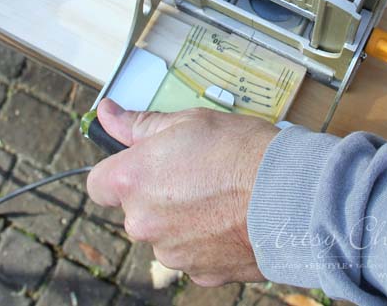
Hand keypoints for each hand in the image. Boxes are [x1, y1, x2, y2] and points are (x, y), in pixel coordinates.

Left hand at [87, 99, 278, 285]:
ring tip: (217, 193)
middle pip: (134, 208)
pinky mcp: (199, 273)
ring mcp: (171, 252)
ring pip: (164, 232)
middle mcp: (143, 222)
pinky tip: (229, 216)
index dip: (118, 171)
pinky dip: (204, 238)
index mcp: (133, 180)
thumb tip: (108, 115)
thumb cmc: (241, 152)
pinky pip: (191, 252)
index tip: (140, 162)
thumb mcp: (188, 121)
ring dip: (180, 217)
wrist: (288, 194)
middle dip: (156, 192)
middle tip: (192, 170)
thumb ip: (140, 124)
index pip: (98, 183)